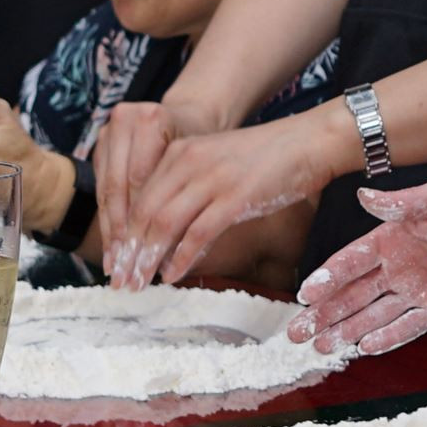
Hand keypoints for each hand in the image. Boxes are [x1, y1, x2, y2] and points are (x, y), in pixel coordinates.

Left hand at [106, 107, 341, 287]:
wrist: (310, 142)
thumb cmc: (268, 159)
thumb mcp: (218, 166)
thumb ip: (191, 191)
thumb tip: (171, 237)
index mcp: (179, 152)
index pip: (138, 198)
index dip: (123, 235)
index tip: (117, 262)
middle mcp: (189, 162)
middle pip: (144, 214)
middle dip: (129, 253)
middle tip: (121, 281)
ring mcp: (212, 179)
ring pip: (165, 224)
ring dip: (148, 259)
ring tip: (140, 283)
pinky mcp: (235, 197)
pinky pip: (198, 232)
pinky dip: (182, 258)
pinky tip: (173, 275)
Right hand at [290, 177, 426, 347]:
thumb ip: (404, 203)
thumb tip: (364, 196)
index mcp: (392, 237)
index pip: (350, 261)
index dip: (327, 278)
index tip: (305, 296)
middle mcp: (398, 266)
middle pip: (352, 294)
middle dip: (323, 314)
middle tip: (296, 335)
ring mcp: (416, 289)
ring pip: (373, 314)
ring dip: (347, 330)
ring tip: (322, 348)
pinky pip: (408, 326)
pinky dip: (388, 338)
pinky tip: (365, 349)